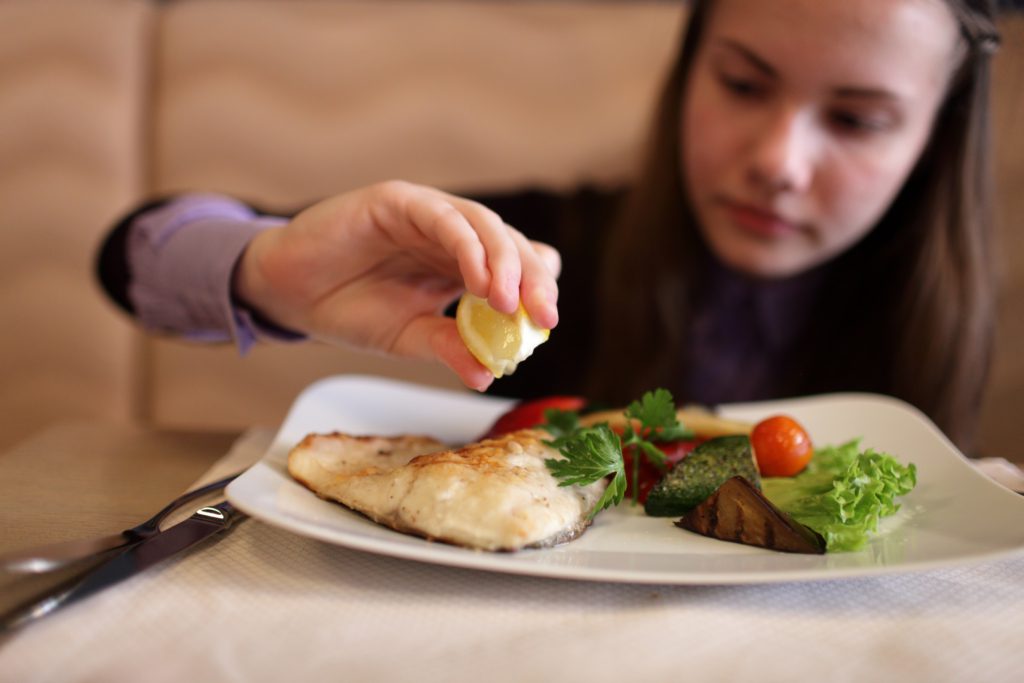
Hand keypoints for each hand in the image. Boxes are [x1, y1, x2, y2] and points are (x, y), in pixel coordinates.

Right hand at [233, 180, 560, 390]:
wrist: (288, 292)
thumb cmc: (348, 308)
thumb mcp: (407, 337)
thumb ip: (448, 347)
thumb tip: (488, 374)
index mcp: (462, 264)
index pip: (517, 268)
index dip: (537, 290)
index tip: (547, 326)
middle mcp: (452, 235)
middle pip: (512, 245)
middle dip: (532, 280)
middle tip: (542, 317)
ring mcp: (428, 213)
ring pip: (485, 226)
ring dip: (504, 263)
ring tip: (510, 303)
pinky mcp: (399, 200)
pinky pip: (443, 217)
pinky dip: (467, 246)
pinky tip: (478, 279)